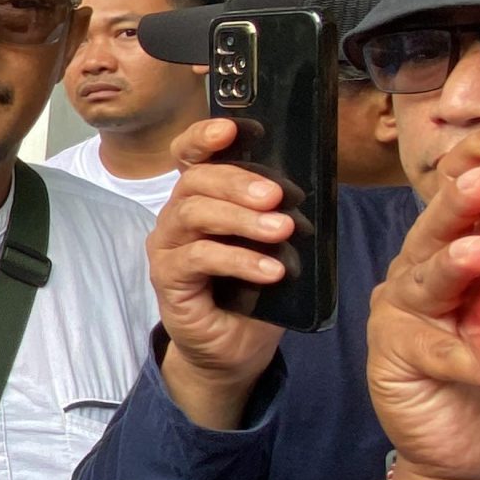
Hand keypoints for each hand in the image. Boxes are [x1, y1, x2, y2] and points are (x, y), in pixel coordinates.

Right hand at [149, 117, 291, 428]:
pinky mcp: (168, 279)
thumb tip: (312, 190)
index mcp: (202, 198)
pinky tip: (269, 270)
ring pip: (193, 214)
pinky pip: (197, 258)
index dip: (203, 137)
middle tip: (276, 196)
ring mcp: (168, 247)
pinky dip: (237, 259)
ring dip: (241, 219)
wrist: (234, 350)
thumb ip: (278, 215)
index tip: (230, 130)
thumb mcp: (273, 245)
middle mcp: (178, 217)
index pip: (190, 155)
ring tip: (280, 230)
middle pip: (196, 181)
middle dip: (237, 181)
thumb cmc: (254, 291)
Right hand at [364, 136, 479, 479]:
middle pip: (441, 219)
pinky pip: (424, 344)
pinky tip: (479, 365)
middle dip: (460, 197)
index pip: (476, 186)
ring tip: (478, 255)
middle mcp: (440, 262)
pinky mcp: (393, 349)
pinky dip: (455, 354)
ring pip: (424, 273)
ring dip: (451, 266)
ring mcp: (411, 305)